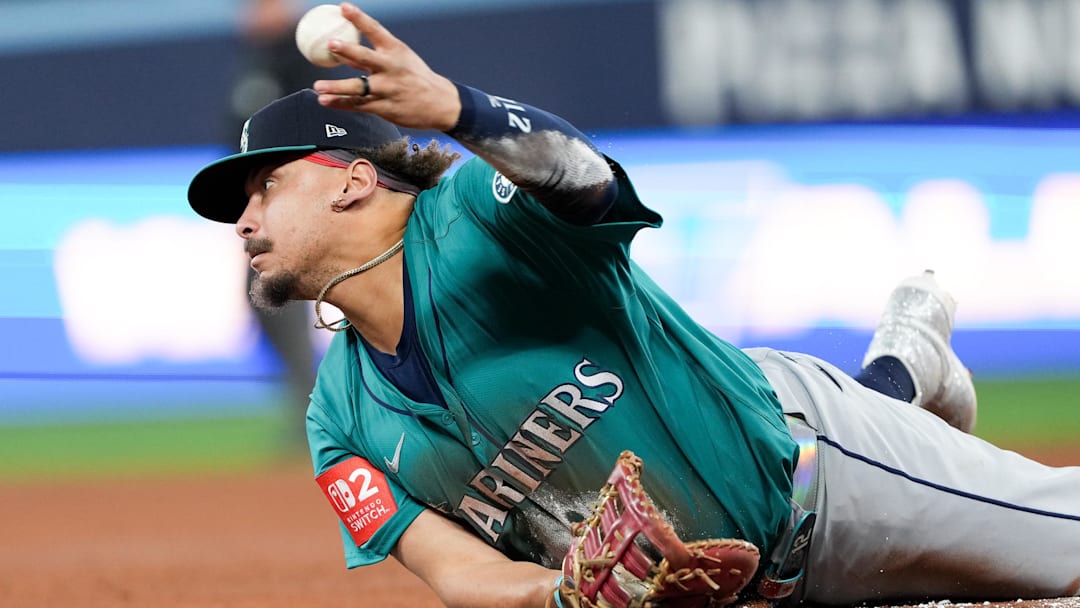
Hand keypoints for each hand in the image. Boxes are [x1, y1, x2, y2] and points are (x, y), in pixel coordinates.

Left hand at [312, 2, 461, 131]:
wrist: (440, 103)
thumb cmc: (416, 77)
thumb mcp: (400, 60)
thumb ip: (371, 57)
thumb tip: (342, 51)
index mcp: (396, 51)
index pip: (375, 30)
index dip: (359, 18)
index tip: (343, 7)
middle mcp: (391, 69)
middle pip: (365, 58)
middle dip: (347, 50)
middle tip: (331, 43)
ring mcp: (387, 89)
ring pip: (358, 88)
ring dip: (337, 87)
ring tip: (318, 87)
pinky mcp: (385, 108)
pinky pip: (358, 105)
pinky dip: (340, 103)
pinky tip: (325, 101)